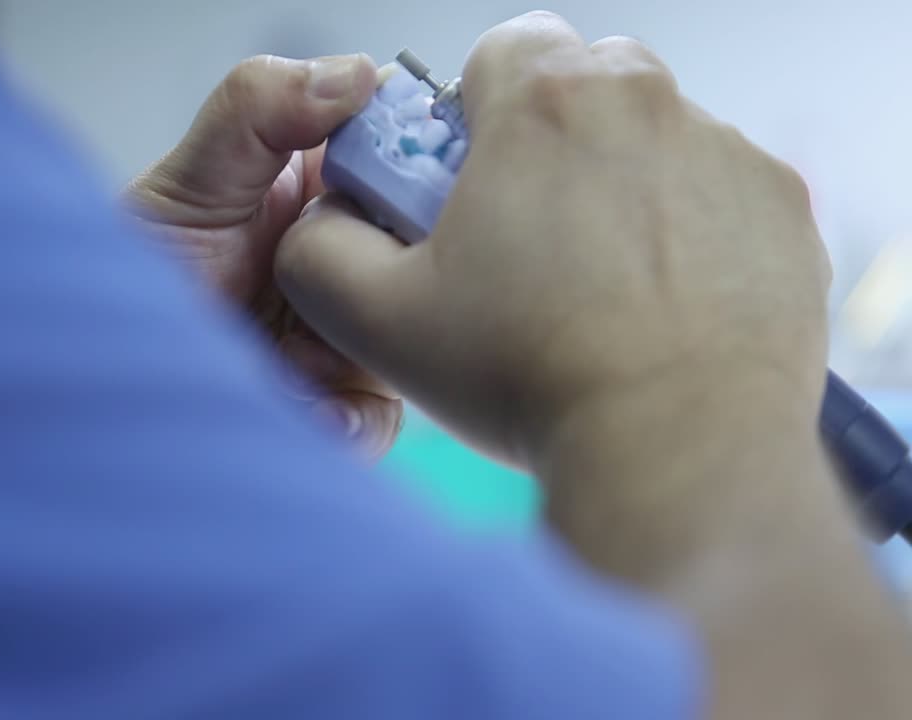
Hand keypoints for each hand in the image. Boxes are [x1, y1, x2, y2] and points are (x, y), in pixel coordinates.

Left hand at [125, 54, 401, 459]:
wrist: (105, 373)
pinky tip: (309, 407)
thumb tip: (355, 76)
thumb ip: (257, 109)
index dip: (423, 156)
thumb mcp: (190, 179)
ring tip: (294, 353)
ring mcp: (350, 334)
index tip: (404, 174)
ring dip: (358, 346)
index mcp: (326, 191)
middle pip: (427, 252)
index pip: (406, 154)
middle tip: (340, 281)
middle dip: (393, 269)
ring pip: (407, 335)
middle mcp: (350, 260)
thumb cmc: (139, 272)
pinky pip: (377, 416)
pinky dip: (349, 417)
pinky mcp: (340, 404)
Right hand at [275, 12, 830, 466]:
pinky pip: (716, 194)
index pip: (500, 50)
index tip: (472, 184)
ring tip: (594, 291)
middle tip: (524, 243)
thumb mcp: (376, 319)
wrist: (677, 451)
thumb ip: (317, 249)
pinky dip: (686, 233)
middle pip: (581, 88)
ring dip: (617, 190)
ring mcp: (727, 153)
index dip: (473, 116)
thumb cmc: (532, 377)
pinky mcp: (781, 209)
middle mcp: (648, 103)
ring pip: (650, 140)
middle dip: (547, 147)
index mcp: (547, 103)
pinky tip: (657, 308)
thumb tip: (320, 218)